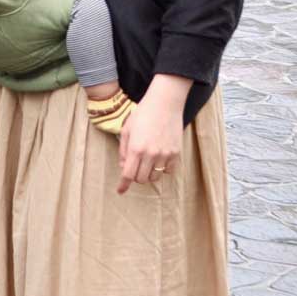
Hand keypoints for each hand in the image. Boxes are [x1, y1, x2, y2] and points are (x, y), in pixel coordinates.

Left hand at [116, 75, 189, 194]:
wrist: (165, 104)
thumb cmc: (143, 114)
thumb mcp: (127, 130)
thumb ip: (124, 150)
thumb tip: (124, 167)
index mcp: (136, 148)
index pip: (128, 174)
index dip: (123, 185)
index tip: (120, 191)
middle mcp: (150, 154)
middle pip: (141, 179)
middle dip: (136, 176)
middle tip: (135, 167)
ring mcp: (165, 155)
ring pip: (155, 177)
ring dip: (148, 173)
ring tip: (147, 161)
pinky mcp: (176, 153)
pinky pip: (168, 171)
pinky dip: (162, 169)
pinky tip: (159, 159)